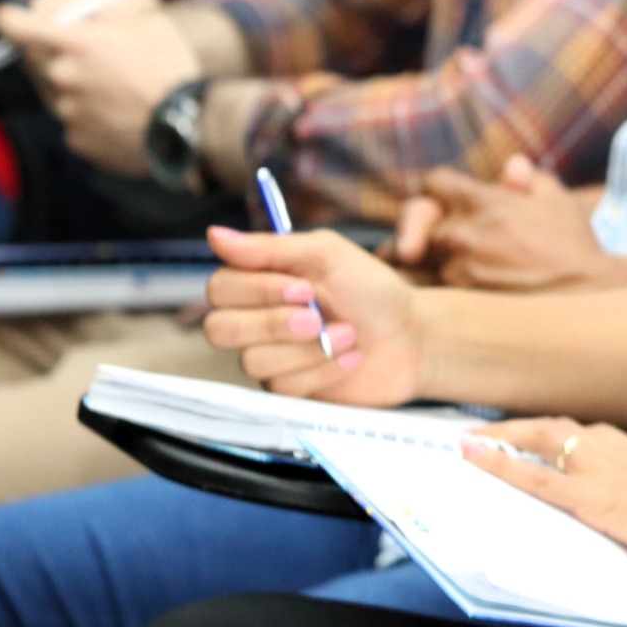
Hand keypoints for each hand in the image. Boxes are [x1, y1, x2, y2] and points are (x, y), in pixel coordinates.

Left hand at [0, 0, 191, 176]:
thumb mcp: (144, 13)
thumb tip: (63, 6)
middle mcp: (59, 75)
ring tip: (115, 84)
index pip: (10, 23)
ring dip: (73, 81)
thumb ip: (98, 1)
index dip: (9, 16)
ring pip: (54, 89)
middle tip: (86, 49)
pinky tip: (120, 111)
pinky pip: (72, 119)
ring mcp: (65, 111)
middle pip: (31, 56)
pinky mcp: (76, 140)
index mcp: (71, 40)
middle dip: (51, 49)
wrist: (188, 125)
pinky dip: (89, 112)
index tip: (11, 16)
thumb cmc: (168, 62)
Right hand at [200, 224, 424, 403]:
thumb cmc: (372, 290)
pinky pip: (283, 387)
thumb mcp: (329, 255)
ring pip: (252, 362)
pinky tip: (351, 358)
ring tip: (348, 334)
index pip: (219, 288)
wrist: (412, 336)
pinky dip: (323, 369)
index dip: (256, 290)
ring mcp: (269, 357)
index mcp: (259, 281)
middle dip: (273, 324)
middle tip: (317, 317)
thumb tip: (215, 235)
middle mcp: (254, 320)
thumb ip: (272, 248)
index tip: (304, 288)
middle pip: (219, 330)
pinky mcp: (288, 391)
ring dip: (308, 349)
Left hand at [392, 160, 608, 289]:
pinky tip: (428, 297)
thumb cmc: (574, 247)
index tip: (444, 203)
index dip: (438, 192)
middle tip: (419, 242)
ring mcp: (455, 270)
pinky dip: (421, 291)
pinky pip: (419, 292)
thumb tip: (510, 166)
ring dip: (418, 261)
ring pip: (411, 260)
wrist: (586, 296)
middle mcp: (461, 232)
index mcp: (482, 200)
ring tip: (425, 270)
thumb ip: (528, 178)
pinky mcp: (455, 303)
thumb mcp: (557, 200)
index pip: (434, 183)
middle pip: (415, 220)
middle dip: (419, 228)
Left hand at [458, 418, 626, 572]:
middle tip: (497, 431)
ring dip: (507, 436)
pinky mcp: (589, 498)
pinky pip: (533, 477)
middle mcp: (619, 453)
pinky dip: (500, 464)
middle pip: (563, 429)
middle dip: (527, 428)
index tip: (549, 436)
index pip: (596, 439)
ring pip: (542, 440)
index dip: (566, 436)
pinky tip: (475, 456)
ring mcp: (601, 472)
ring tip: (474, 439)